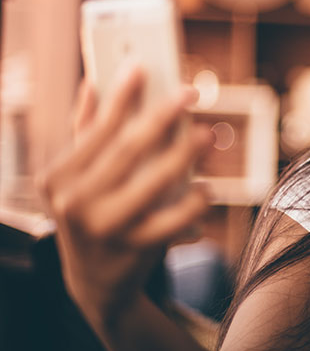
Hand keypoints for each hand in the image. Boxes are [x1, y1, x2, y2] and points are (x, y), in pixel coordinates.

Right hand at [37, 68, 212, 326]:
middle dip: (161, 117)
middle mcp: (75, 203)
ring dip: (184, 155)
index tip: (143, 67)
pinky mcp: (134, 250)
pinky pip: (171, 222)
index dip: (122, 97)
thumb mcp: (79, 178)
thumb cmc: (94, 213)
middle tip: (190, 94)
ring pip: (152, 183)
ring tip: (209, 134)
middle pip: (127, 151)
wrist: (96, 283)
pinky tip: (207, 188)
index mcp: (59, 178)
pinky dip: (193, 204)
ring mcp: (105, 229)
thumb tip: (92, 82)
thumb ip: (85, 131)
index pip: (96, 130)